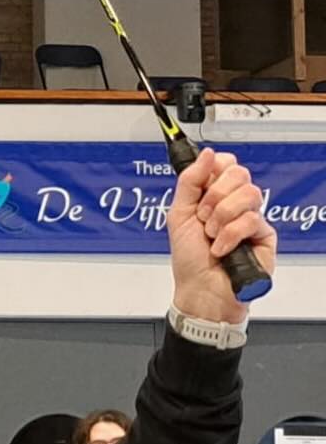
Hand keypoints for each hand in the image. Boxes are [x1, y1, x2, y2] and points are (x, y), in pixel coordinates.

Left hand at [168, 148, 275, 321]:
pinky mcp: (264, 234)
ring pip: (248, 194)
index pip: (226, 163)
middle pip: (239, 173)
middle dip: (214, 197)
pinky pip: (251, 219)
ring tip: (212, 235)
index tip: (202, 186)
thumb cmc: (189, 258)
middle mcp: (235, 203)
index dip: (214, 170)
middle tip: (204, 218)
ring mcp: (251, 217)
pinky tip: (222, 249)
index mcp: (215, 195)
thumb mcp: (178, 214)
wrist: (200, 290)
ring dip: (221, 217)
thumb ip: (190, 182)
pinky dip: (229, 236)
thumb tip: (207, 153)